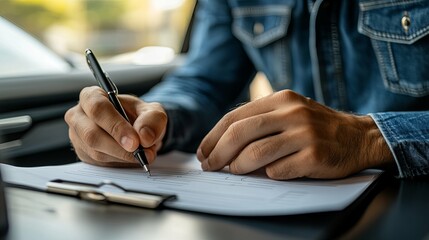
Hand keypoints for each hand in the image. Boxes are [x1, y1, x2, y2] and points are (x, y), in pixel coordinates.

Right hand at [65, 86, 166, 166]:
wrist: (138, 132)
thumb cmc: (140, 117)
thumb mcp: (153, 112)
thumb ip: (152, 119)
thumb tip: (144, 136)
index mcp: (92, 96)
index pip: (97, 108)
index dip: (116, 125)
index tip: (134, 140)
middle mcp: (79, 115)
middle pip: (92, 134)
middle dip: (119, 146)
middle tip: (139, 152)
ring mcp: (78, 137)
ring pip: (96, 152)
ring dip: (123, 156)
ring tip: (143, 154)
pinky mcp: (83, 154)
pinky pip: (99, 163)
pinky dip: (120, 163)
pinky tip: (132, 158)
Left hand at [197, 90, 392, 179]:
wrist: (359, 137)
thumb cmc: (316, 127)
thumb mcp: (289, 112)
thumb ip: (260, 121)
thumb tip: (222, 143)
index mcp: (280, 99)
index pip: (235, 117)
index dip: (213, 136)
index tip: (204, 152)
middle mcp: (292, 112)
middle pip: (240, 133)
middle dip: (218, 152)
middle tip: (209, 166)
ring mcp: (305, 133)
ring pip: (256, 153)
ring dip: (238, 166)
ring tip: (234, 171)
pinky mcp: (315, 155)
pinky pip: (279, 170)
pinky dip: (268, 174)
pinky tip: (270, 173)